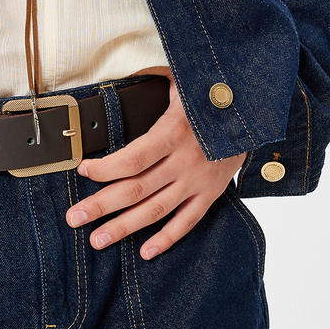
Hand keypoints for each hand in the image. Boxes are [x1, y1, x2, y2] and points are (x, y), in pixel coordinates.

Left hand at [65, 76, 245, 257]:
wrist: (255, 112)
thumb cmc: (211, 94)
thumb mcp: (181, 78)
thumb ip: (150, 78)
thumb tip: (121, 76)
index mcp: (174, 132)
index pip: (134, 157)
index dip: (107, 168)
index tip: (83, 170)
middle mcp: (184, 161)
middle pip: (136, 189)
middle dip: (101, 205)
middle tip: (74, 218)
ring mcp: (198, 181)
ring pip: (156, 210)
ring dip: (125, 227)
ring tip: (98, 240)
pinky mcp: (211, 193)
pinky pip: (187, 221)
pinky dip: (167, 239)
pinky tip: (145, 252)